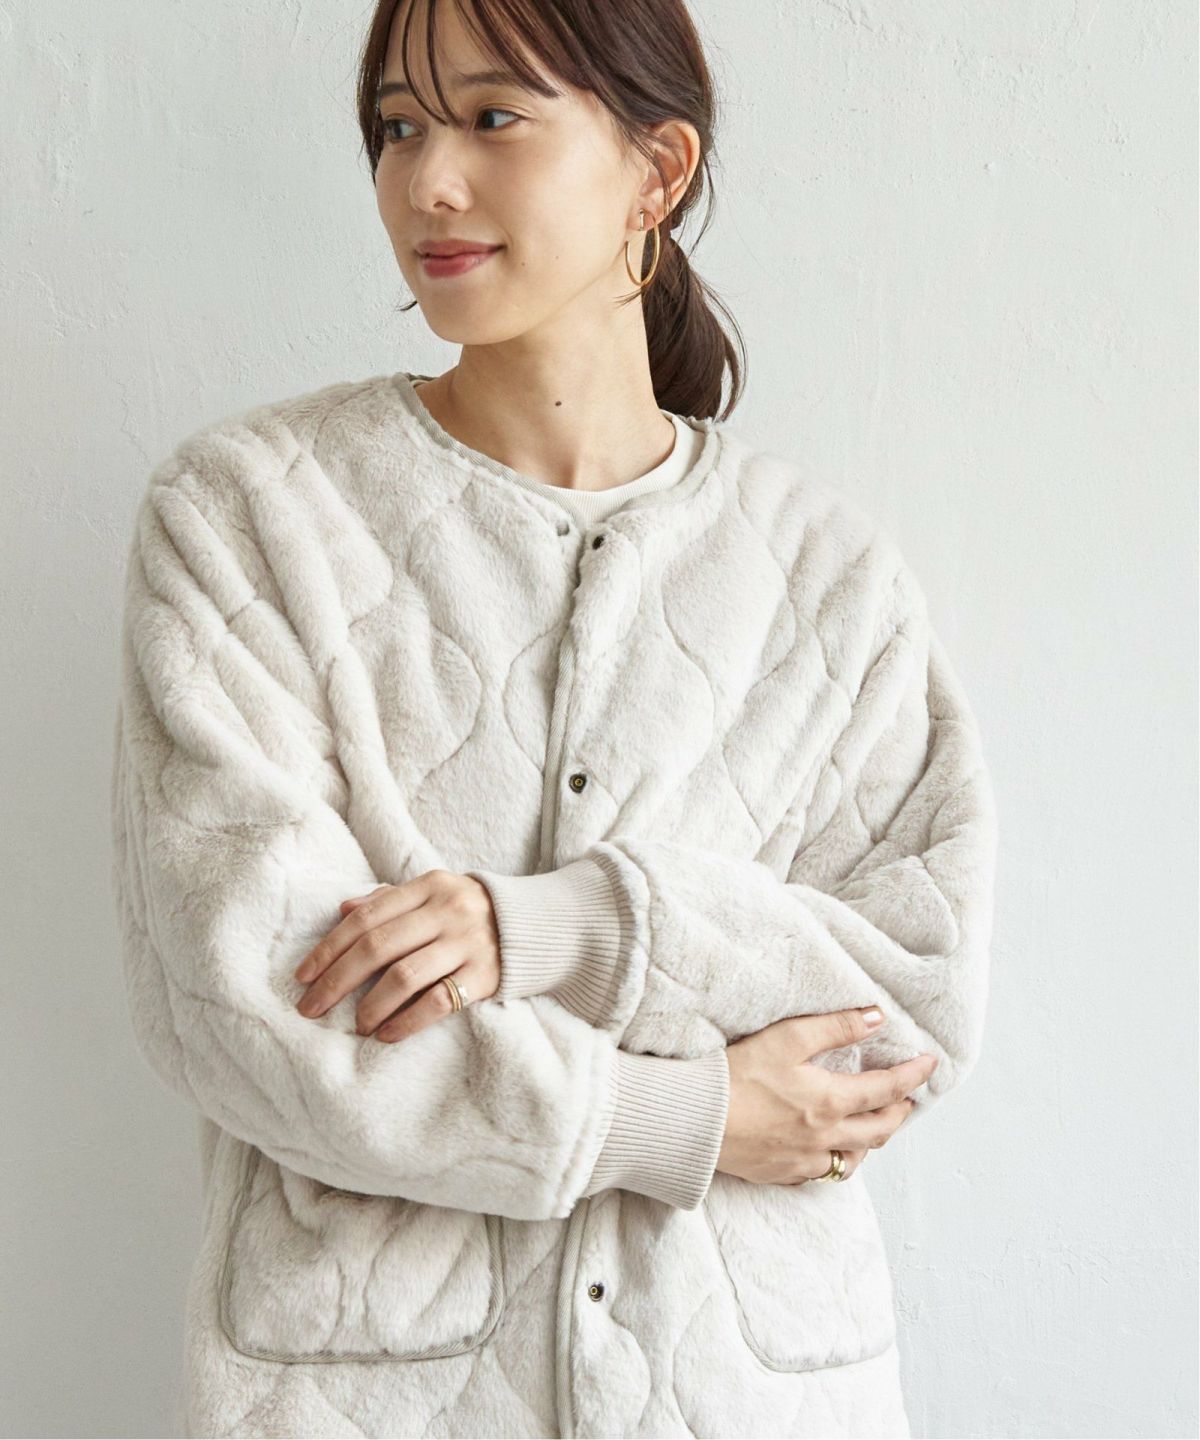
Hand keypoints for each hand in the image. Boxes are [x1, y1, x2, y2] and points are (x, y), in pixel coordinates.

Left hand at [292, 870, 500, 1041]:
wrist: (536, 926)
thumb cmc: (470, 911)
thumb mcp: (433, 893)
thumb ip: (389, 901)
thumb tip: (341, 910)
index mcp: (429, 886)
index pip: (366, 916)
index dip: (330, 947)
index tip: (303, 976)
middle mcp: (447, 911)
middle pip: (378, 947)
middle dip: (337, 980)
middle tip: (311, 1008)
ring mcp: (468, 943)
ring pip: (405, 976)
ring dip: (371, 1005)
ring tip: (355, 1025)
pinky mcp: (486, 975)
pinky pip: (438, 1002)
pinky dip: (406, 1021)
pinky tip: (386, 1034)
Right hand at [717, 1007, 937, 1185]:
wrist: (694, 1123)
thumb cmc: (737, 1076)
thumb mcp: (788, 1038)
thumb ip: (836, 1027)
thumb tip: (877, 1018)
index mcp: (832, 1101)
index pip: (888, 1089)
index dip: (914, 1075)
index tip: (930, 1064)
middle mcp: (827, 1137)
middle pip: (880, 1130)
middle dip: (900, 1112)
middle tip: (907, 1097)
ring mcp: (805, 1160)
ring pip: (856, 1157)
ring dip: (874, 1139)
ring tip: (874, 1123)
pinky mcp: (783, 1173)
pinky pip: (825, 1172)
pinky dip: (840, 1158)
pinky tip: (833, 1148)